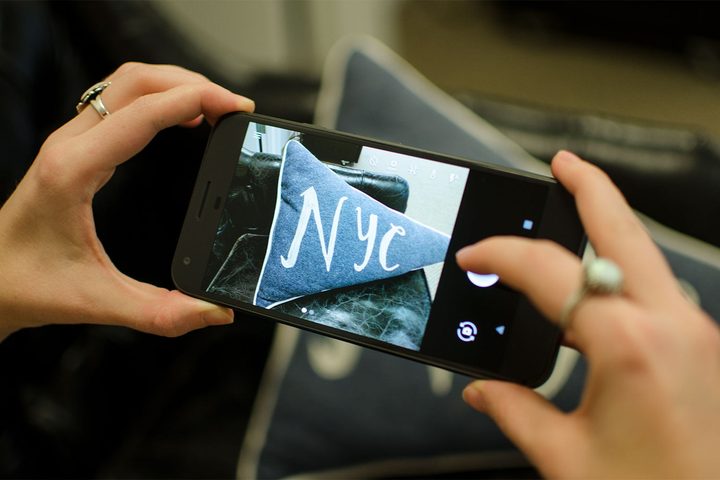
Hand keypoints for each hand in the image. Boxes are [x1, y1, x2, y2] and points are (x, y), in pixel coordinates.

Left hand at [0, 63, 254, 340]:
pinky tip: (182, 118)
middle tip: (234, 107)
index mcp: (74, 171)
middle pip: (135, 80)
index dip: (196, 100)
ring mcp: (69, 141)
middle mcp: (69, 145)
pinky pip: (120, 102)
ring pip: (126, 84)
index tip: (237, 108)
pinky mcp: (75, 147)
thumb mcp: (100, 303)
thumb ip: (163, 313)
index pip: (143, 114)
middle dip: (192, 83)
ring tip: (216, 107)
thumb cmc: (28, 286)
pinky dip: (158, 97)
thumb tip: (216, 311)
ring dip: (174, 84)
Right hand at [456, 151, 719, 477]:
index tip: (473, 257)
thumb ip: (514, 411)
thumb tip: (483, 392)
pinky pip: (655, 292)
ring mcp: (697, 335)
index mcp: (629, 345)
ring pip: (645, 259)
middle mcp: (674, 327)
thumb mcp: (565, 458)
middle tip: (562, 164)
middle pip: (624, 231)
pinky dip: (621, 275)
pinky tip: (595, 289)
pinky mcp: (704, 350)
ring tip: (576, 214)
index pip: (549, 272)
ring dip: (610, 231)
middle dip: (590, 188)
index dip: (502, 255)